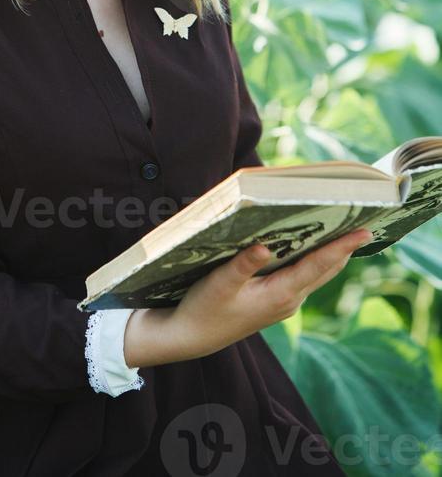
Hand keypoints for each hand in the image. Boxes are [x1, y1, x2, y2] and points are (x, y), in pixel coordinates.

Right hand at [123, 227, 372, 367]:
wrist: (191, 337)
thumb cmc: (204, 308)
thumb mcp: (221, 283)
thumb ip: (244, 263)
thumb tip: (266, 245)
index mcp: (281, 294)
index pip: (319, 265)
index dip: (342, 246)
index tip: (365, 232)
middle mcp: (289, 300)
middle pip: (325, 268)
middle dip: (344, 246)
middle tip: (362, 220)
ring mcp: (284, 303)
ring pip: (316, 273)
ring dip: (331, 252)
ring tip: (345, 227)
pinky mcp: (274, 301)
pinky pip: (304, 277)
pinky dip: (314, 259)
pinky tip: (310, 244)